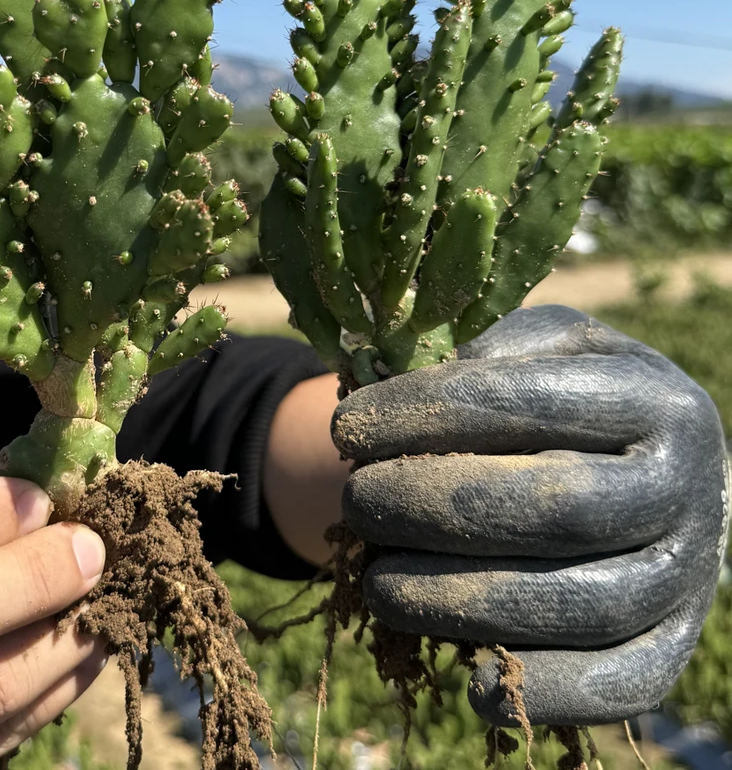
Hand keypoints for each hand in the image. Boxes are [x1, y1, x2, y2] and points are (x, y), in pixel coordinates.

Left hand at [331, 305, 728, 726]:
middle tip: (355, 502)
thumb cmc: (563, 396)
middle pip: (558, 508)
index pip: (530, 402)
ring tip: (377, 584)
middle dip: (434, 508)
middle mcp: (685, 484)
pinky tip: (465, 679)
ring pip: (581, 602)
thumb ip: (488, 350)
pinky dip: (542, 689)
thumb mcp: (541, 344)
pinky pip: (622, 683)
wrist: (643, 466)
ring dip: (461, 601)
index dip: (426, 414)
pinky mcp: (675, 643)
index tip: (345, 428)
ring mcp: (687, 571)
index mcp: (652, 396)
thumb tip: (407, 381)